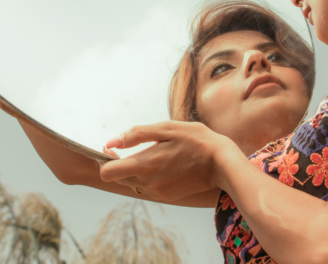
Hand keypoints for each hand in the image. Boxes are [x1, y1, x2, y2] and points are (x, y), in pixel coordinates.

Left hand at [98, 121, 236, 201]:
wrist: (222, 163)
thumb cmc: (196, 140)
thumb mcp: (167, 129)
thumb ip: (136, 135)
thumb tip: (111, 142)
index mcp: (145, 164)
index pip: (106, 172)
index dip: (105, 160)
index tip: (113, 150)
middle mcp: (147, 183)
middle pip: (117, 178)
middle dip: (120, 165)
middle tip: (134, 149)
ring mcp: (157, 192)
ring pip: (132, 183)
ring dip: (135, 171)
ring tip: (155, 155)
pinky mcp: (167, 197)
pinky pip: (148, 188)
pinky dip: (149, 178)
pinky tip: (165, 165)